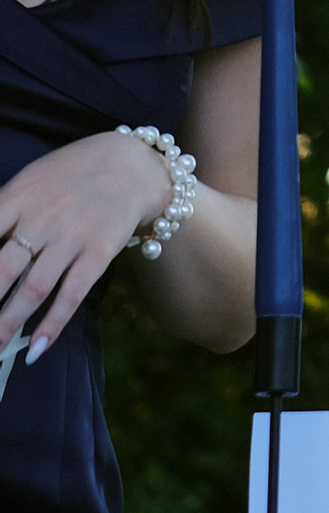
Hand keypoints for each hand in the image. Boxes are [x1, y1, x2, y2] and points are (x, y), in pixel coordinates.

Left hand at [0, 131, 174, 360]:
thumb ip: (3, 212)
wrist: (131, 164)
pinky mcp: (98, 253)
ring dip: (8, 324)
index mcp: (19, 197)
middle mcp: (42, 218)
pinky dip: (52, 325)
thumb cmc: (70, 175)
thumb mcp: (30, 181)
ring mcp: (72, 237)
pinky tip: (35, 349)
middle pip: (3, 270)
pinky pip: (71, 295)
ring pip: (33, 288)